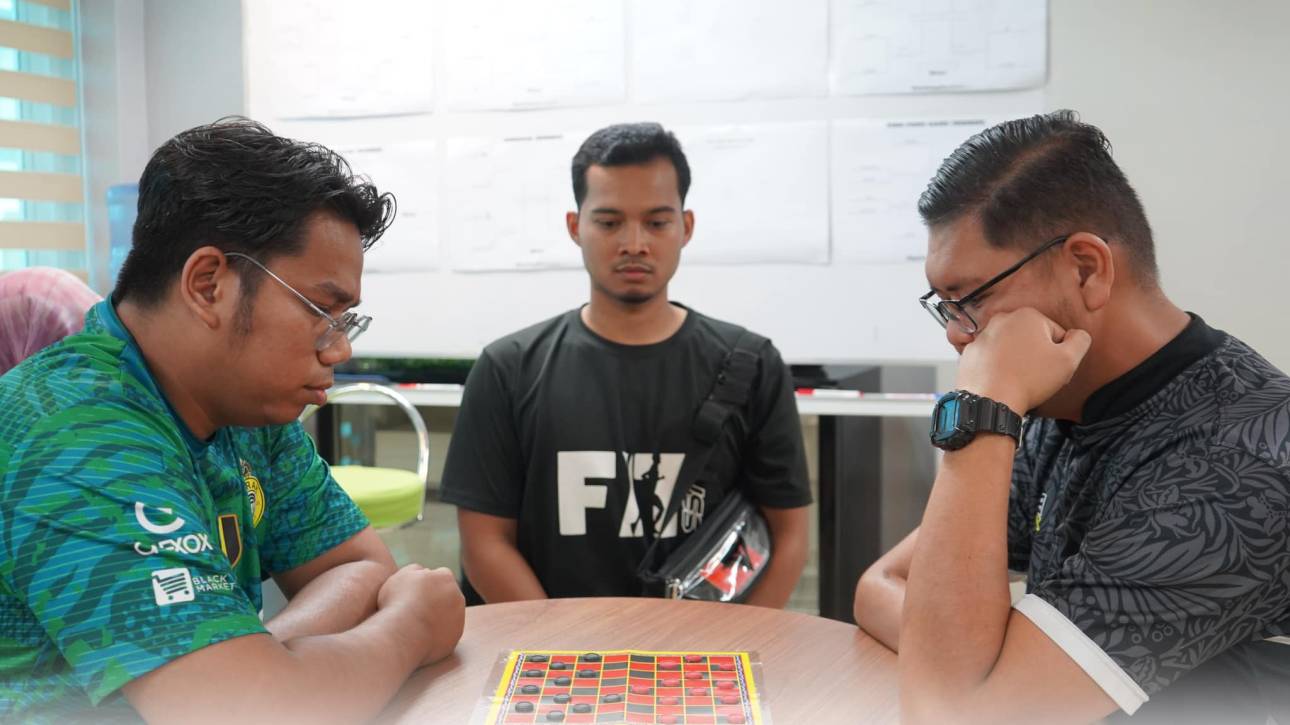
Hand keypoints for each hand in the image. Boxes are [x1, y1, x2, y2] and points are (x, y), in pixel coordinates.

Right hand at [377, 564, 465, 667]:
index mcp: (446, 577)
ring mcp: (459, 618)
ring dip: (438, 616)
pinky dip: (437, 633)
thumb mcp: (402, 575)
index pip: (440, 575)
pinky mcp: (455, 637)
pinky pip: (446, 633)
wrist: (402, 635)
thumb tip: (424, 571)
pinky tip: (421, 636)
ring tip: (417, 623)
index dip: (427, 583)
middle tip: (416, 609)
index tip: (414, 592)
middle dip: (436, 599)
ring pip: (449, 614)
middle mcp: (458, 596)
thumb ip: (416, 569)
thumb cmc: (399, 602)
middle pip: (448, 594)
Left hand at [954, 307, 1091, 412]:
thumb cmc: (1030, 380)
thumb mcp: (1068, 360)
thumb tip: (1077, 335)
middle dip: (1037, 355)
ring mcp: (982, 336)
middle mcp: (1001, 320)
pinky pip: (992, 359)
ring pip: (1010, 348)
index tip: (1053, 369)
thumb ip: (1080, 341)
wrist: (991, 401)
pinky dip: (997, 368)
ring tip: (1019, 380)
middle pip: (1031, 338)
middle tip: (1037, 376)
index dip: (1059, 354)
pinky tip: (1002, 381)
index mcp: (1027, 315)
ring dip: (1017, 361)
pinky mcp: (970, 353)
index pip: (1055, 333)